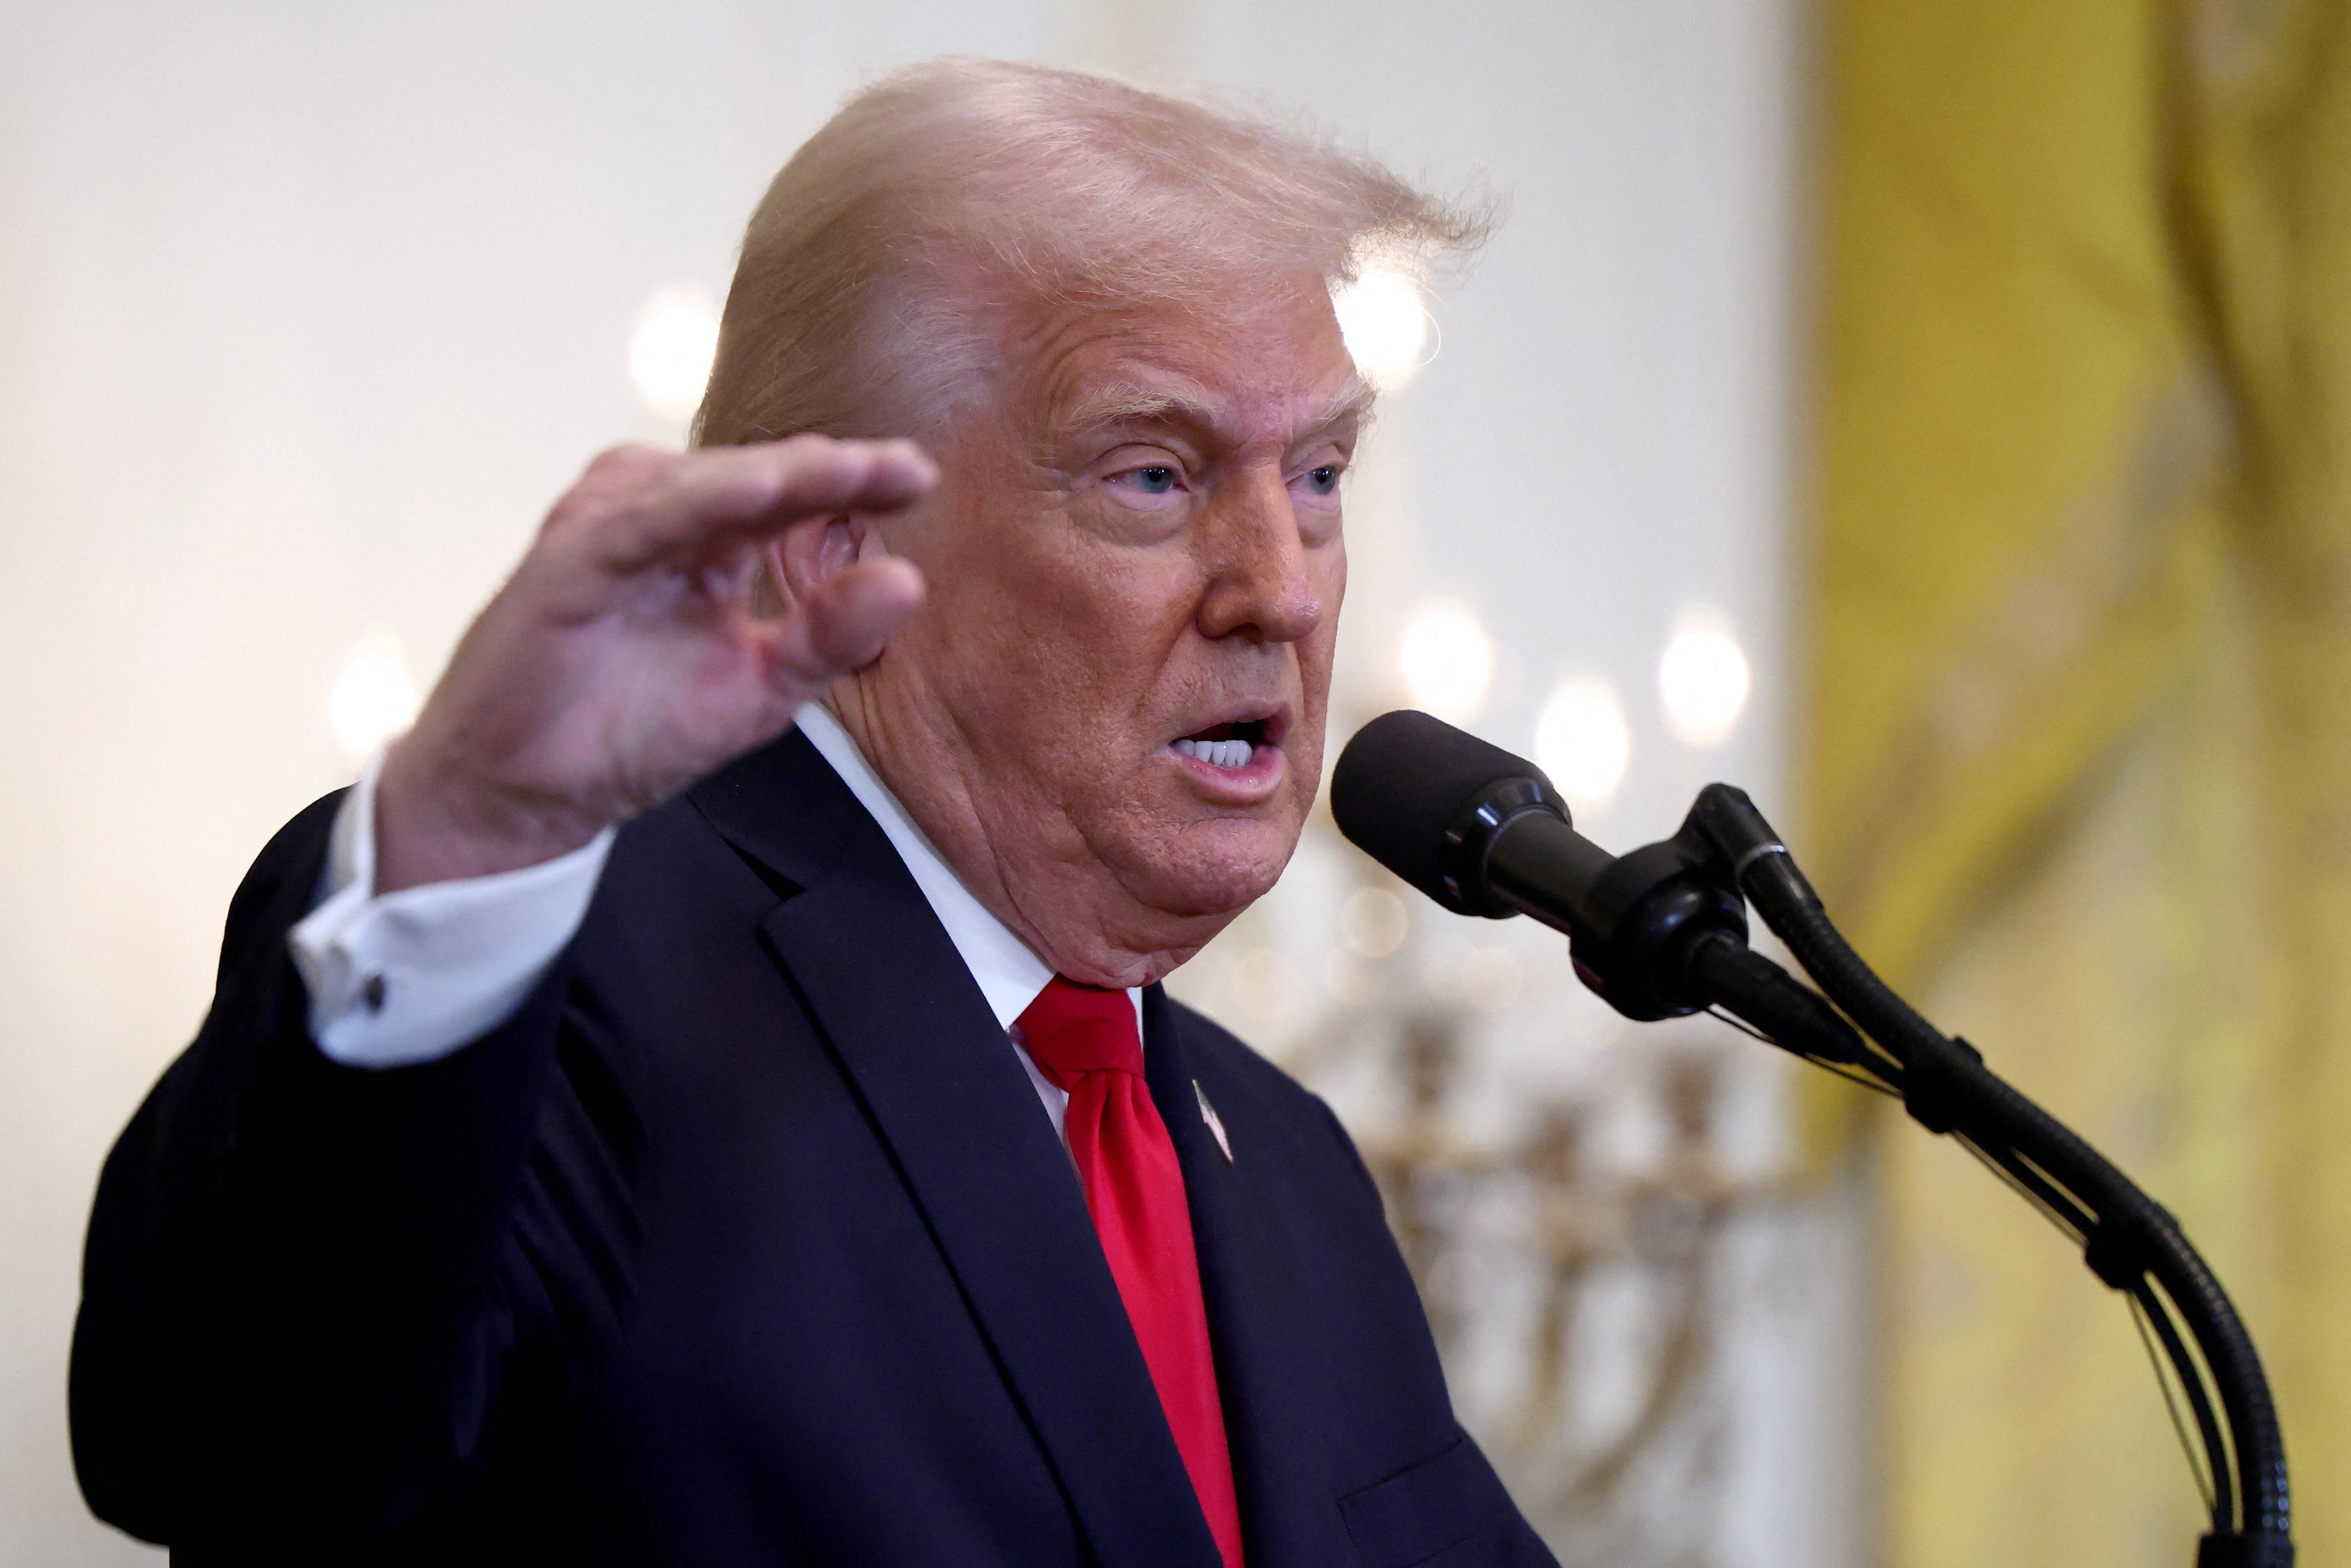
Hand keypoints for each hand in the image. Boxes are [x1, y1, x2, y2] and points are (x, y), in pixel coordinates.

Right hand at [374, 437, 935, 891]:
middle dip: (831, 469)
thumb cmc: (634, 732)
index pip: (793, 496)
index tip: (920, 478)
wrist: (530, 792)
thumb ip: (830, 637)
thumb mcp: (762, 690)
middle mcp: (662, 522)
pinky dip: (694, 502)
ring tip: (845, 469)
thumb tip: (910, 581)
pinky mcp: (568, 559)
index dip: (856, 482)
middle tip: (905, 467)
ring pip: (703, 483)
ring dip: (774, 472)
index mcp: (712, 544)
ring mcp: (611, 532)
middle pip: (757, 474)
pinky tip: (753, 490)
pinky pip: (639, 520)